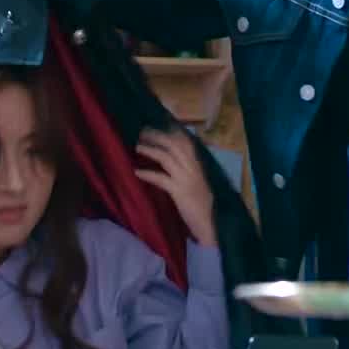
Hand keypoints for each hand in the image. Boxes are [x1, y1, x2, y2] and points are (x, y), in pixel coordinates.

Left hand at [134, 127, 216, 246]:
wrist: (211, 224)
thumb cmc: (203, 206)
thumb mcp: (196, 183)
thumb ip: (186, 171)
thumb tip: (170, 161)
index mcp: (197, 166)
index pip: (186, 142)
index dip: (172, 132)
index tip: (158, 124)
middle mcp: (193, 168)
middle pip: (173, 145)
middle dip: (157, 136)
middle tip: (142, 133)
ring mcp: (186, 179)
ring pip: (167, 157)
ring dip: (151, 150)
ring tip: (137, 147)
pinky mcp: (179, 192)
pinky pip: (161, 179)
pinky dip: (148, 174)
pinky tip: (137, 172)